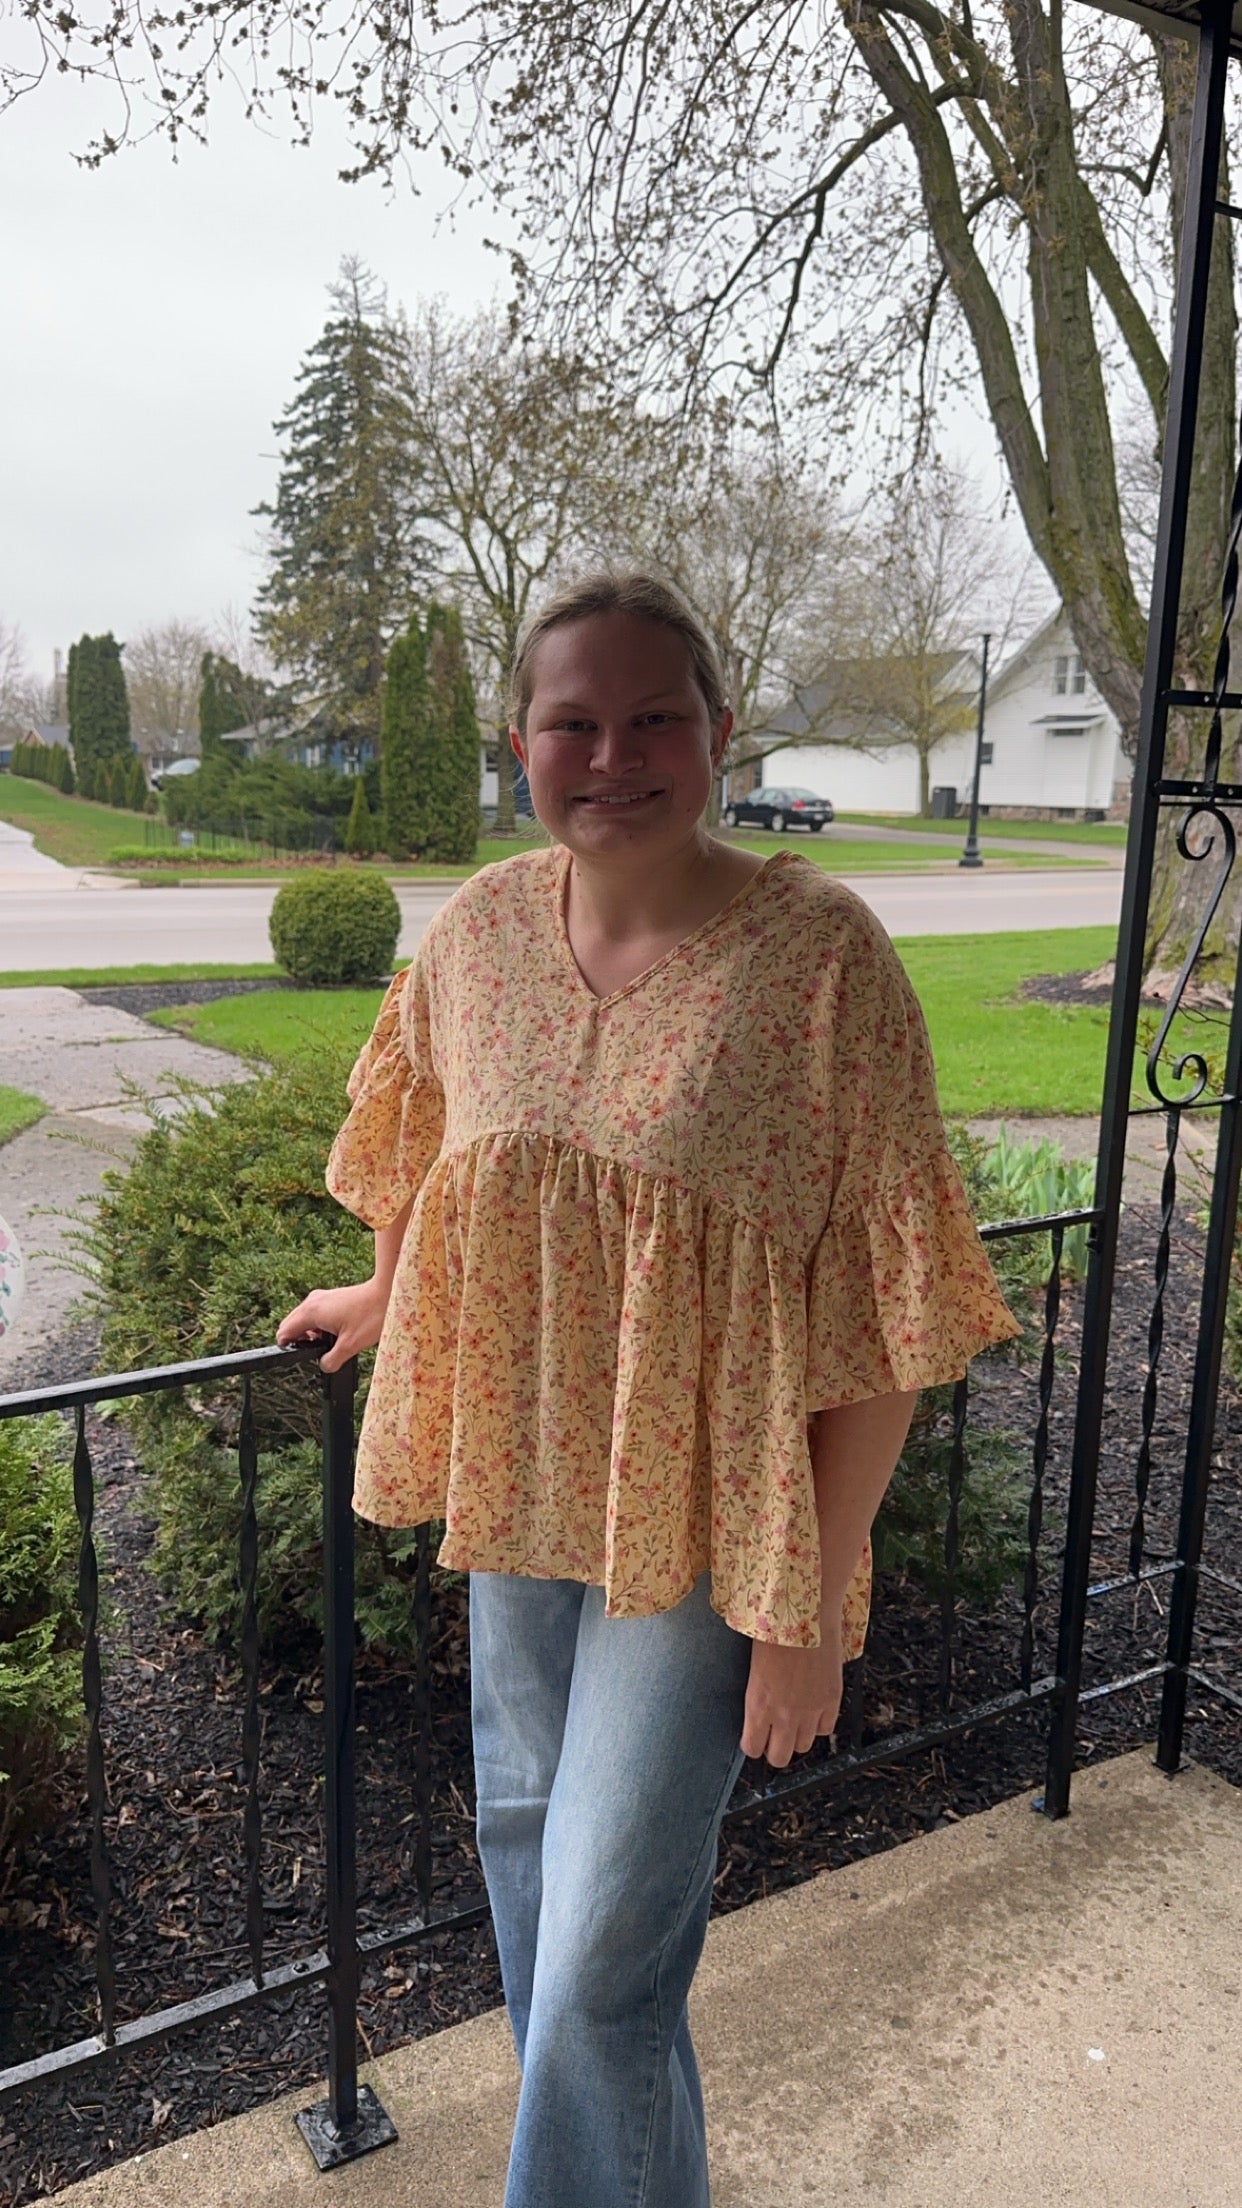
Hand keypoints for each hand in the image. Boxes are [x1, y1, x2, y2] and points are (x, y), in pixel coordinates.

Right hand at [276, 1279, 388, 1373]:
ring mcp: (321, 1297)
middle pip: (291, 1324)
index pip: (284, 1332)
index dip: (288, 1348)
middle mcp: (312, 1302)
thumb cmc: (372, 1315)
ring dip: (311, 1334)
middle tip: (319, 1352)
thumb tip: (324, 1366)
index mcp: (311, 1312)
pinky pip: (315, 1314)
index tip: (301, 1358)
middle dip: (299, 1341)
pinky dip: (319, 1326)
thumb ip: (332, 1360)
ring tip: (330, 1344)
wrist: (389, 1292)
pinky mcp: (331, 1297)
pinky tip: (336, 1334)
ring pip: (304, 1319)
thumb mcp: (350, 1346)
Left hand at [741, 1611, 843, 1768]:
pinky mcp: (832, 1700)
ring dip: (797, 1737)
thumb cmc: (773, 1631)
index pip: (752, 1747)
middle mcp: (784, 1714)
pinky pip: (826, 1729)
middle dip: (774, 1749)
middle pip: (779, 1757)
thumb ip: (758, 1695)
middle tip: (774, 1736)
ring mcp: (810, 1709)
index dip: (753, 1744)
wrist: (806, 1613)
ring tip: (795, 1720)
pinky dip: (820, 1724)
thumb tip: (760, 1710)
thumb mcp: (754, 1666)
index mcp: (758, 1704)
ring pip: (804, 1747)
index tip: (754, 1737)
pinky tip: (814, 1710)